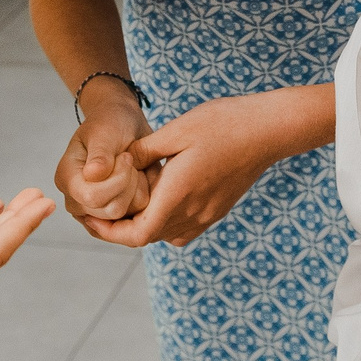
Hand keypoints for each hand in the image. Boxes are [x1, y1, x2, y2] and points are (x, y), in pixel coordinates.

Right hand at [57, 89, 154, 223]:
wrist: (121, 125)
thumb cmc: (110, 123)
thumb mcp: (105, 130)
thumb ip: (100, 152)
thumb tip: (93, 174)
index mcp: (67, 178)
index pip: (93, 197)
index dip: (118, 180)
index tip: (127, 157)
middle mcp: (76, 201)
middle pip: (112, 210)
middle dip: (130, 183)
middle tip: (129, 160)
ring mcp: (93, 213)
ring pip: (127, 216)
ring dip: (138, 189)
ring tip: (132, 168)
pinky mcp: (112, 218)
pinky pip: (136, 217)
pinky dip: (143, 196)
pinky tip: (136, 180)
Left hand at [88, 91, 308, 248]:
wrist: (269, 129)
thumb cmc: (223, 124)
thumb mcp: (176, 130)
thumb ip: (145, 151)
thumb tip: (121, 163)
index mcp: (178, 196)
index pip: (136, 235)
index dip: (109, 233)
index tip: (90, 220)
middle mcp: (193, 213)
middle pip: (148, 236)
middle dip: (121, 228)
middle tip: (99, 210)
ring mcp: (209, 214)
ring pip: (167, 234)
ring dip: (145, 225)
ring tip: (128, 203)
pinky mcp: (219, 209)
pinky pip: (185, 227)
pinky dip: (166, 220)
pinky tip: (162, 197)